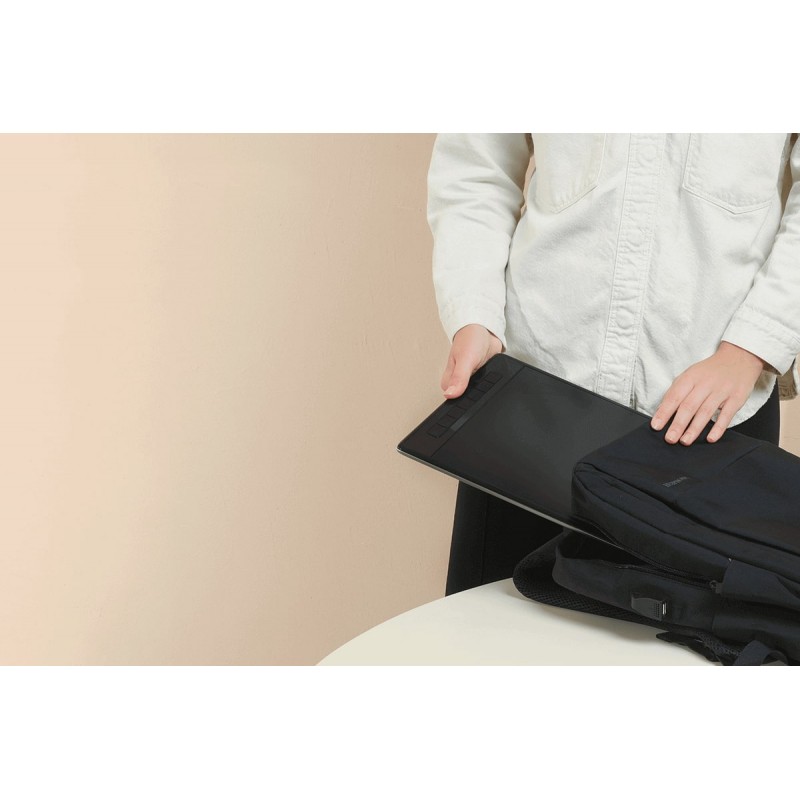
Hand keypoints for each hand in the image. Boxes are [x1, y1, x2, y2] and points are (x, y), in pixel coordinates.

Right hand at [440, 324, 503, 398]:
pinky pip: (488, 387)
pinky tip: (491, 376)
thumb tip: (450, 394)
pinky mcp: (483, 378)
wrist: (486, 329)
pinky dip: (492, 383)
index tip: (472, 393)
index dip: (465, 401)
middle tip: (481, 380)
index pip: (454, 400)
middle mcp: (458, 382)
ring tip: (486, 375)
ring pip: (479, 393)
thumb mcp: (464, 359)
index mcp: (449, 381)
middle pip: (468, 398)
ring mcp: (472, 381)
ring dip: (486, 388)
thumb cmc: (470, 338)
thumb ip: (458, 378)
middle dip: (477, 394)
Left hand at [650, 341, 766, 444]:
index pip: (674, 396)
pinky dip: (718, 427)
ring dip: (694, 428)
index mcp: (690, 377)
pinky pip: (727, 415)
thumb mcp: (690, 375)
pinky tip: (710, 438)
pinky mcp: (737, 398)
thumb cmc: (709, 371)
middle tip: (669, 439)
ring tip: (685, 441)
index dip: (664, 412)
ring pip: (706, 412)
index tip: (656, 426)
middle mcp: (705, 384)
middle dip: (678, 424)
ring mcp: (722, 391)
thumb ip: (677, 391)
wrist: (739, 358)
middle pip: (689, 406)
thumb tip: (662, 411)